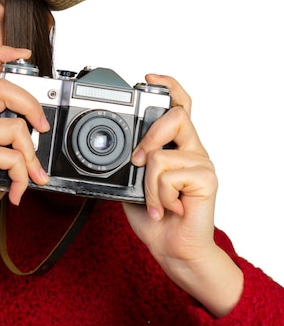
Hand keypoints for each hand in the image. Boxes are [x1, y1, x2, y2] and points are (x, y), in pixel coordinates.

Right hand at [0, 46, 49, 263]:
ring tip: (28, 174)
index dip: (2, 52)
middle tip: (42, 128)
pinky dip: (24, 175)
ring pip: (15, 126)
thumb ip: (9, 134)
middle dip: (32, 106)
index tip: (23, 53)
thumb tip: (39, 129)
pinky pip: (14, 156)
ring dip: (31, 155)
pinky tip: (17, 189)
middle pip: (2, 87)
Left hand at [123, 74, 242, 316]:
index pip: (179, 106)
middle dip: (150, 136)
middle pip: (177, 116)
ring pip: (160, 155)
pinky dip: (158, 196)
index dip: (168, 86)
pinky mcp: (207, 178)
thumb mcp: (133, 183)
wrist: (172, 248)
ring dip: (147, 185)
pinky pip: (167, 175)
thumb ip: (130, 162)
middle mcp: (191, 149)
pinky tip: (168, 208)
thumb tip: (119, 150)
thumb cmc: (153, 216)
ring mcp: (201, 163)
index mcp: (175, 146)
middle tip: (137, 162)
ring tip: (155, 202)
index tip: (147, 77)